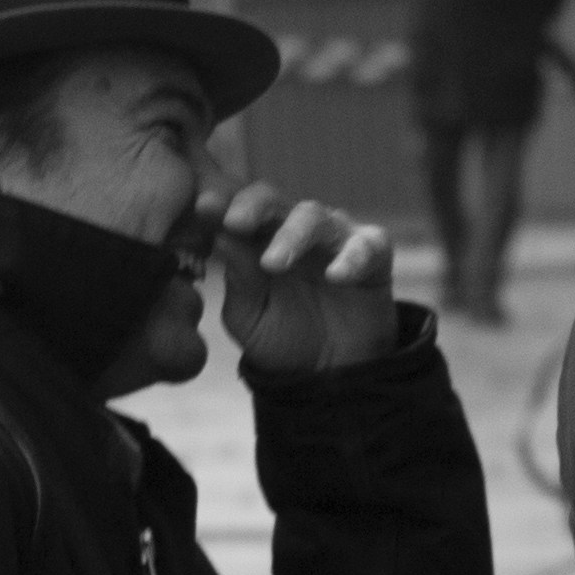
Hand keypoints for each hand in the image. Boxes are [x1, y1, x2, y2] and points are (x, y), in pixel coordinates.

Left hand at [205, 181, 398, 375]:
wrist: (329, 373)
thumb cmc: (281, 336)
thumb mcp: (250, 315)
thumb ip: (238, 278)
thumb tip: (219, 236)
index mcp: (258, 238)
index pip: (238, 208)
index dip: (222, 204)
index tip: (201, 208)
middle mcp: (295, 229)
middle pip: (274, 201)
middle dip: (253, 207)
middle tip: (234, 223)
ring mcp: (335, 238)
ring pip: (316, 218)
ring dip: (293, 235)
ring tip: (274, 263)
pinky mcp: (373, 255)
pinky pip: (367, 246)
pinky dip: (352, 257)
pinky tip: (336, 275)